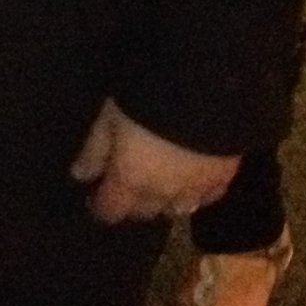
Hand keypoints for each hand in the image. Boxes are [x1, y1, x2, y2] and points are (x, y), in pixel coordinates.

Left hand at [69, 98, 235, 223]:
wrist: (203, 92)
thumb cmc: (143, 101)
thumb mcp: (108, 119)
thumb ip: (94, 151)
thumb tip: (80, 176)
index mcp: (131, 180)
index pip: (112, 210)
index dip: (101, 207)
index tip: (95, 198)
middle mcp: (164, 194)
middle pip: (145, 212)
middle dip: (132, 204)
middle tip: (125, 186)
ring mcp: (197, 189)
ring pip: (178, 209)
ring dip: (165, 202)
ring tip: (157, 184)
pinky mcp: (225, 177)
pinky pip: (208, 197)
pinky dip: (196, 194)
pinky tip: (191, 181)